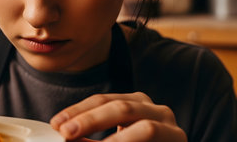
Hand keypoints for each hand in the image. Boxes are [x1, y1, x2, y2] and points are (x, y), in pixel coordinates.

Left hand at [50, 92, 186, 141]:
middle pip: (120, 108)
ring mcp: (170, 126)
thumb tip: (64, 135)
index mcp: (134, 102)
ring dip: (115, 141)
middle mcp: (154, 108)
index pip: (101, 100)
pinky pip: (154, 141)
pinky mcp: (179, 141)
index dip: (78, 110)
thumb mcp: (114, 138)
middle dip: (91, 120)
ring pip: (144, 128)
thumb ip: (91, 136)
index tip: (56, 123)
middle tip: (67, 133)